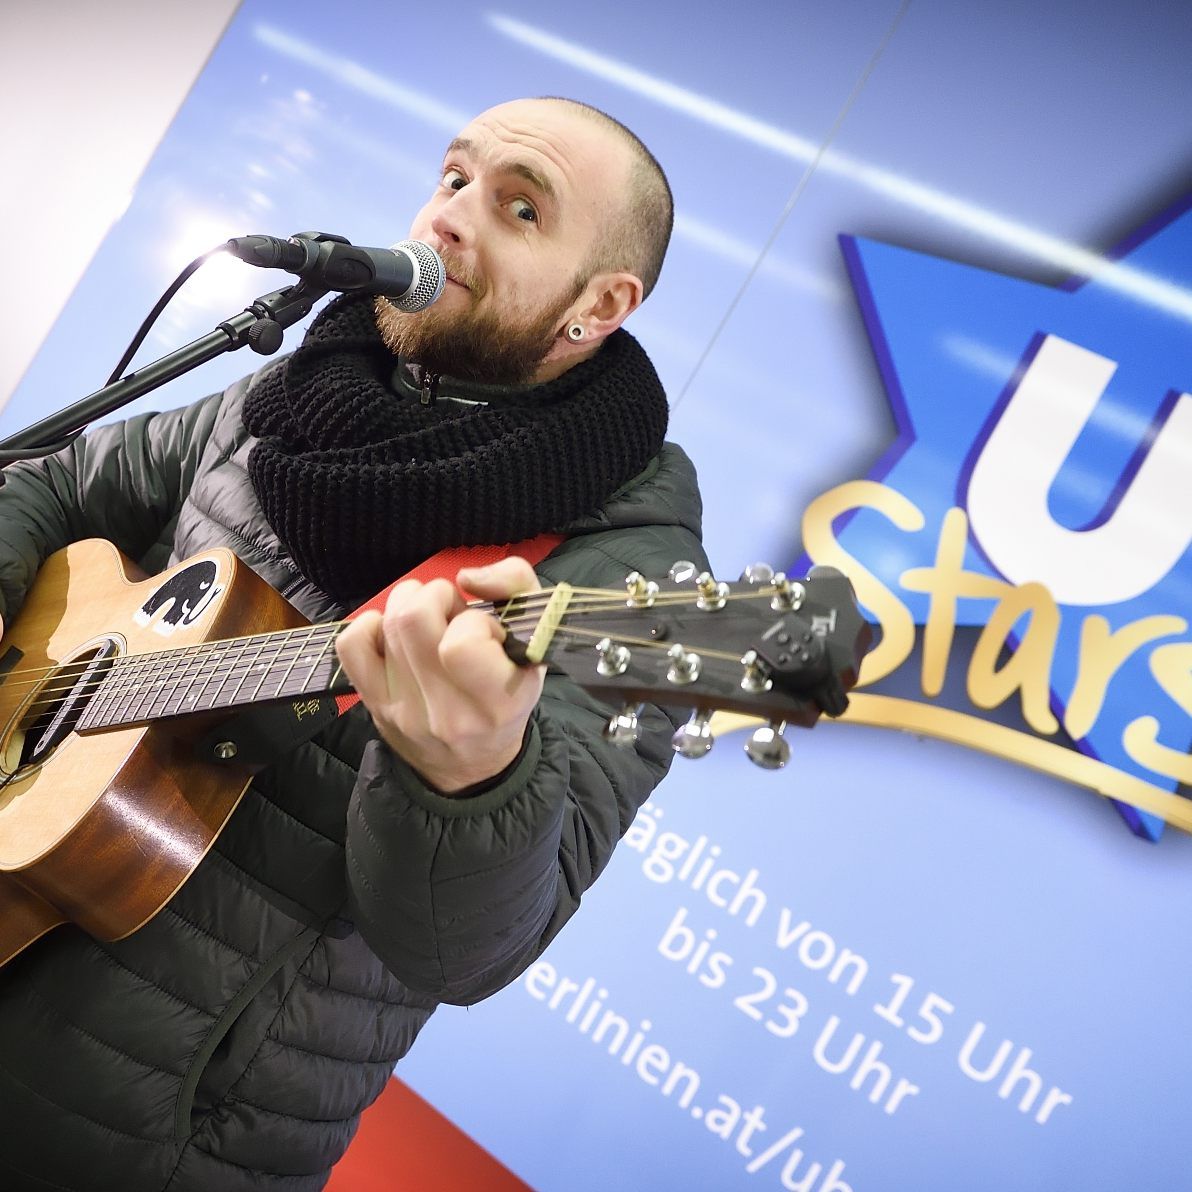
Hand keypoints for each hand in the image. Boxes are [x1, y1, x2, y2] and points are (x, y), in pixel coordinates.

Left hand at [334, 557, 544, 793]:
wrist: (472, 766)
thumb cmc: (508, 694)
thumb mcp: (536, 644)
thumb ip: (517, 587)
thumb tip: (468, 578)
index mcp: (497, 702)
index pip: (462, 644)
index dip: (474, 621)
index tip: (487, 632)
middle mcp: (448, 713)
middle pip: (414, 619)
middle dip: (436, 596)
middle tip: (453, 614)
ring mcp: (405, 711)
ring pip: (388, 623)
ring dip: (411, 604)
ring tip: (431, 622)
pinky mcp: (375, 705)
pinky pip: (352, 645)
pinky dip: (371, 625)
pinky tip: (395, 636)